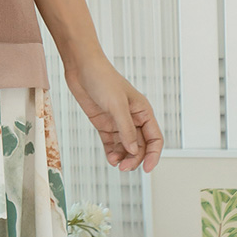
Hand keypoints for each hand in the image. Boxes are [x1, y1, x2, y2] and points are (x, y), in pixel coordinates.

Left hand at [63, 53, 163, 172]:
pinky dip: (112, 152)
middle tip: (124, 167)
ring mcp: (117, 122)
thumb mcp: (117, 104)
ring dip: (122, 157)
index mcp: (143, 111)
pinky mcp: (103, 123)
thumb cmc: (102, 78)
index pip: (155, 139)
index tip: (146, 168)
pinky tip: (110, 158)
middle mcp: (132, 118)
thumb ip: (126, 129)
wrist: (80, 67)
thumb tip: (133, 150)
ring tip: (115, 163)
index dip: (153, 155)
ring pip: (125, 147)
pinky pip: (111, 143)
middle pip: (140, 146)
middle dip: (134, 158)